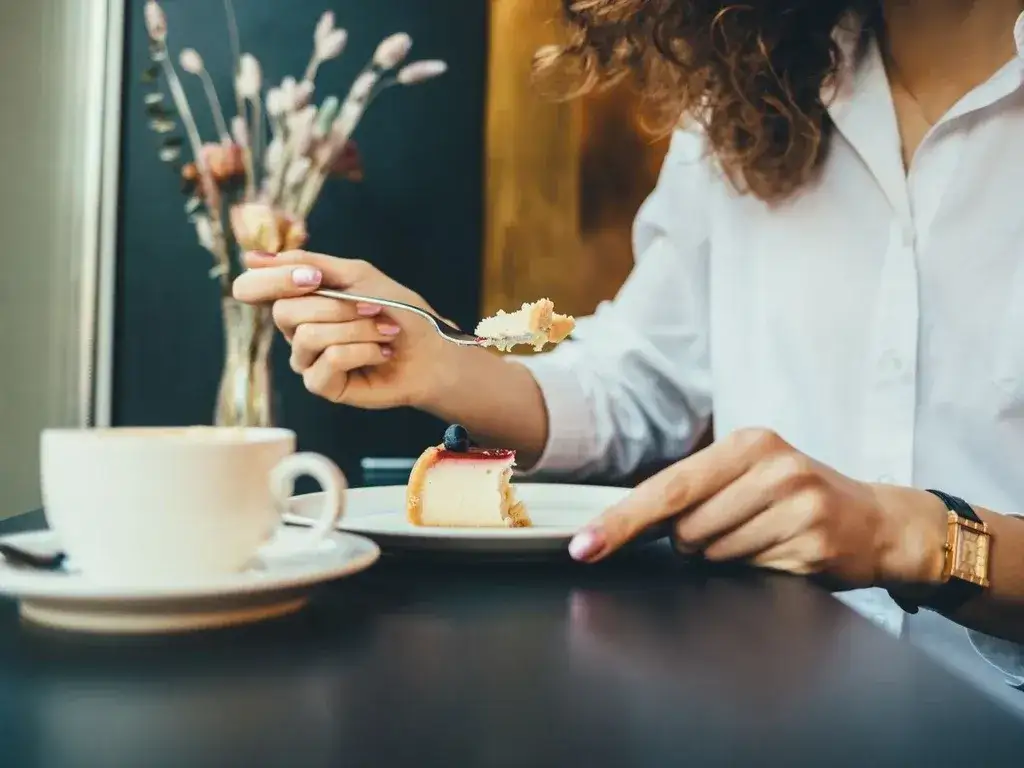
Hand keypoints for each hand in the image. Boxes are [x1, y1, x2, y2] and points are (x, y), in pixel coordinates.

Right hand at [231, 250, 457, 408]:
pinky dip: (363, 350)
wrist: (431, 350)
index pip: (251, 288)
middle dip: (336, 307)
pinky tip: (380, 354)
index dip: (272, 280)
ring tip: (384, 332)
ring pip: (309, 336)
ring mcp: (306, 359)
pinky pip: (330, 360)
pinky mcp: (322, 384)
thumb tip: (252, 258)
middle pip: (284, 312)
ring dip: (357, 328)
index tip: (314, 278)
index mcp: (298, 299)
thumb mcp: (355, 275)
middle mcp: (295, 330)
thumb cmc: (397, 311)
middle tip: (373, 308)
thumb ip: (307, 264)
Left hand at [568, 428, 948, 588]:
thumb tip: (627, 522)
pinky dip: (755, 570)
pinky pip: (751, 571)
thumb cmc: (798, 498)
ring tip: (762, 538)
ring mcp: (798, 503)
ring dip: (723, 557)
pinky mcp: (815, 541)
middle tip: (727, 530)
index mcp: (747, 443)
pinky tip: (783, 552)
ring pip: (714, 554)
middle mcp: (773, 466)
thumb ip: (695, 491)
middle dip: (689, 542)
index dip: (621, 521)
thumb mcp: (750, 476)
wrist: (879, 521)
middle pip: (686, 527)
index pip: (667, 487)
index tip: (586, 546)